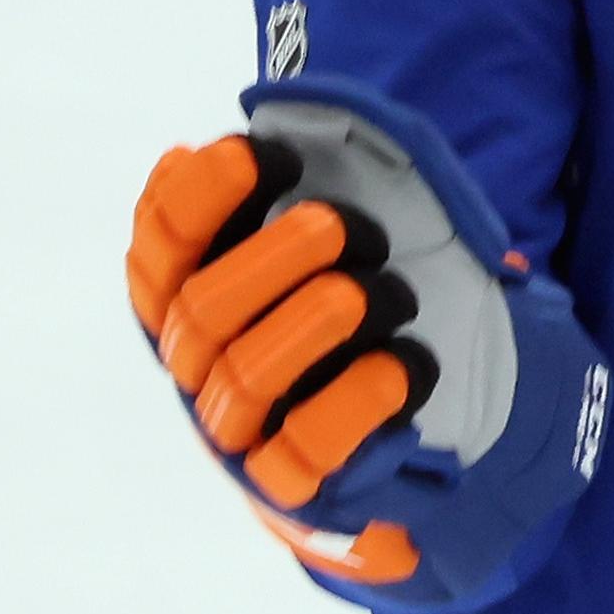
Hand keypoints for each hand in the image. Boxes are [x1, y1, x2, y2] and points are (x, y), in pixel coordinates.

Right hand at [124, 77, 607, 608]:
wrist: (453, 425)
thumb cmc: (390, 304)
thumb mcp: (364, 226)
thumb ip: (320, 173)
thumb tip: (268, 127)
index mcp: (200, 294)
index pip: (160, 248)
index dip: (195, 200)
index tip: (259, 155)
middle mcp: (203, 367)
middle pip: (198, 312)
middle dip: (271, 259)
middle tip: (342, 226)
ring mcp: (242, 432)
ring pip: (242, 378)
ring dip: (312, 323)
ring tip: (382, 292)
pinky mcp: (296, 486)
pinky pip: (305, 449)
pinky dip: (356, 399)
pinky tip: (402, 364)